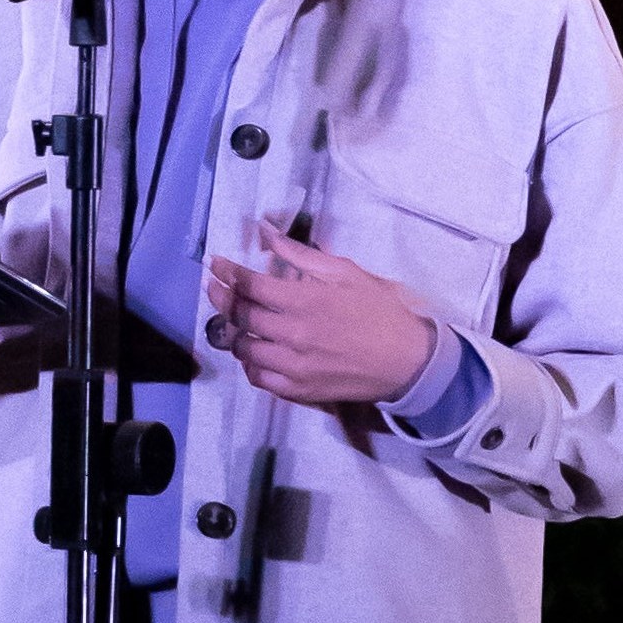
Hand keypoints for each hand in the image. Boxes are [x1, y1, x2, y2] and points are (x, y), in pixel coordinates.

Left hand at [205, 223, 435, 405]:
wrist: (408, 361)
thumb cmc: (379, 310)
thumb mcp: (345, 272)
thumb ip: (300, 254)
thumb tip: (266, 232)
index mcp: (304, 301)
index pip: (250, 285)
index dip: (227, 272)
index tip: (215, 264)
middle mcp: (292, 334)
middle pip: (241, 316)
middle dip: (221, 298)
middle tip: (214, 288)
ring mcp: (293, 366)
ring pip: (244, 350)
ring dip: (233, 333)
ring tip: (233, 321)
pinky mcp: (299, 390)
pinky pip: (260, 378)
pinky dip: (250, 364)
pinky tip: (252, 353)